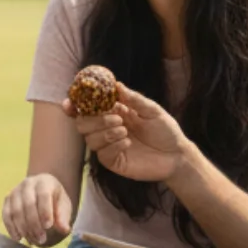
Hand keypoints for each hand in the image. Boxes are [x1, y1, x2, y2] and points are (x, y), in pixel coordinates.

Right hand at [1, 173, 73, 246]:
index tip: (48, 226)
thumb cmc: (54, 200)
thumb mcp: (63, 206)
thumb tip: (64, 229)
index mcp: (44, 182)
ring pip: (16, 210)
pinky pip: (6, 214)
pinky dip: (11, 228)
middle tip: (41, 239)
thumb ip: (63, 217)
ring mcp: (15, 191)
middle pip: (28, 204)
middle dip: (34, 224)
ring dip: (23, 228)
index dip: (45, 211)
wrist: (42, 192)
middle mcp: (27, 184)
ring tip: (32, 241)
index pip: (43, 195)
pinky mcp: (7, 200)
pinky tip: (18, 238)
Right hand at [64, 82, 189, 181]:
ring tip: (125, 131)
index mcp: (113, 112)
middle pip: (82, 124)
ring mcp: (109, 146)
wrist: (177, 155)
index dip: (74, 105)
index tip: (70, 102)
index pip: (87, 108)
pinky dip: (113, 146)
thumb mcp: (152, 110)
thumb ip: (133, 98)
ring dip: (106, 133)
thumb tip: (116, 85)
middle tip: (117, 119)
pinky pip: (102, 154)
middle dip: (95, 120)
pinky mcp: (114, 162)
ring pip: (89, 139)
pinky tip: (127, 144)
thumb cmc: (165, 130)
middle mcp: (107, 129)